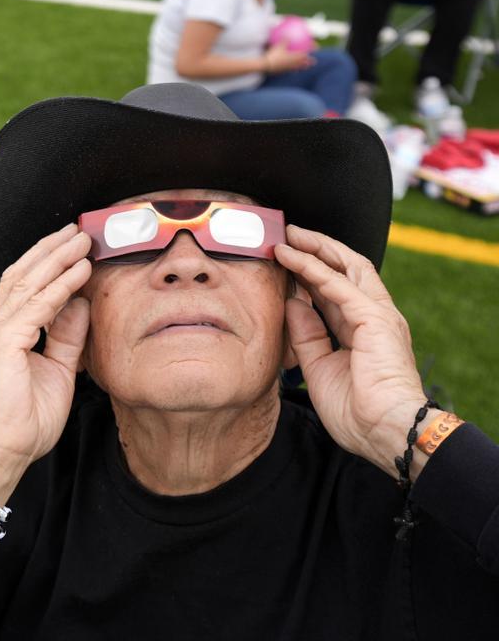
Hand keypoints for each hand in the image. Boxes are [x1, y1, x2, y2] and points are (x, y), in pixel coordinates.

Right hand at [0, 225, 92, 488]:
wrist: (3, 451)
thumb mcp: (57, 370)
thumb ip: (66, 336)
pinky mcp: (2, 343)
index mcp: (1, 332)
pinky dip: (59, 286)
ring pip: (26, 283)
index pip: (22, 285)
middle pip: (20, 274)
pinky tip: (79, 272)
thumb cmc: (26, 420)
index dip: (45, 262)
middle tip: (77, 230)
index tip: (72, 245)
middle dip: (50, 249)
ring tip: (81, 241)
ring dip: (56, 259)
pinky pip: (36, 307)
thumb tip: (81, 303)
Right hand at [263, 44, 313, 74]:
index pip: (306, 52)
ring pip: (298, 68)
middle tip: (314, 61)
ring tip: (305, 67)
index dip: (312, 50)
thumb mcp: (279, 45)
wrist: (267, 66)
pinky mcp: (283, 71)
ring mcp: (289, 68)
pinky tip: (291, 68)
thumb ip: (285, 40)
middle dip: (309, 62)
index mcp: (295, 57)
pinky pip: (290, 70)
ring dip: (302, 67)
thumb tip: (288, 34)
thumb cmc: (273, 55)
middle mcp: (294, 63)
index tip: (317, 48)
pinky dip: (293, 69)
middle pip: (304, 62)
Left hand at [274, 225, 427, 473]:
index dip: (309, 273)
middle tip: (287, 235)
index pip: (334, 290)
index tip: (282, 260)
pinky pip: (339, 285)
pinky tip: (292, 257)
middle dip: (316, 249)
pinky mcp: (375, 319)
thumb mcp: (319, 367)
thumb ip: (306, 335)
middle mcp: (373, 316)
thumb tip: (292, 303)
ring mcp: (377, 315)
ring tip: (288, 236)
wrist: (386, 433)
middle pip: (345, 269)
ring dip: (315, 248)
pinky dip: (313, 268)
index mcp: (362, 330)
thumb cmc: (357, 412)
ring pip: (345, 267)